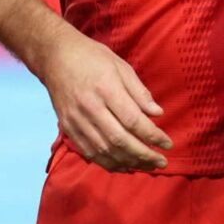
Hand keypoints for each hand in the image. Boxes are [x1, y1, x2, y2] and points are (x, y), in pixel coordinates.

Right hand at [36, 33, 172, 171]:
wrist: (55, 57)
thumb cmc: (92, 57)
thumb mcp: (121, 66)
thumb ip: (139, 92)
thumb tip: (158, 113)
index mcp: (106, 88)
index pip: (133, 120)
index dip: (153, 136)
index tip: (168, 144)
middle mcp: (90, 107)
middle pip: (120, 139)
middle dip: (144, 155)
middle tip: (161, 162)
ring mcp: (76, 119)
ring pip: (105, 150)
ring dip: (128, 162)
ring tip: (147, 166)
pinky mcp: (68, 127)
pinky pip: (89, 152)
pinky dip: (108, 163)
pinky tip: (124, 166)